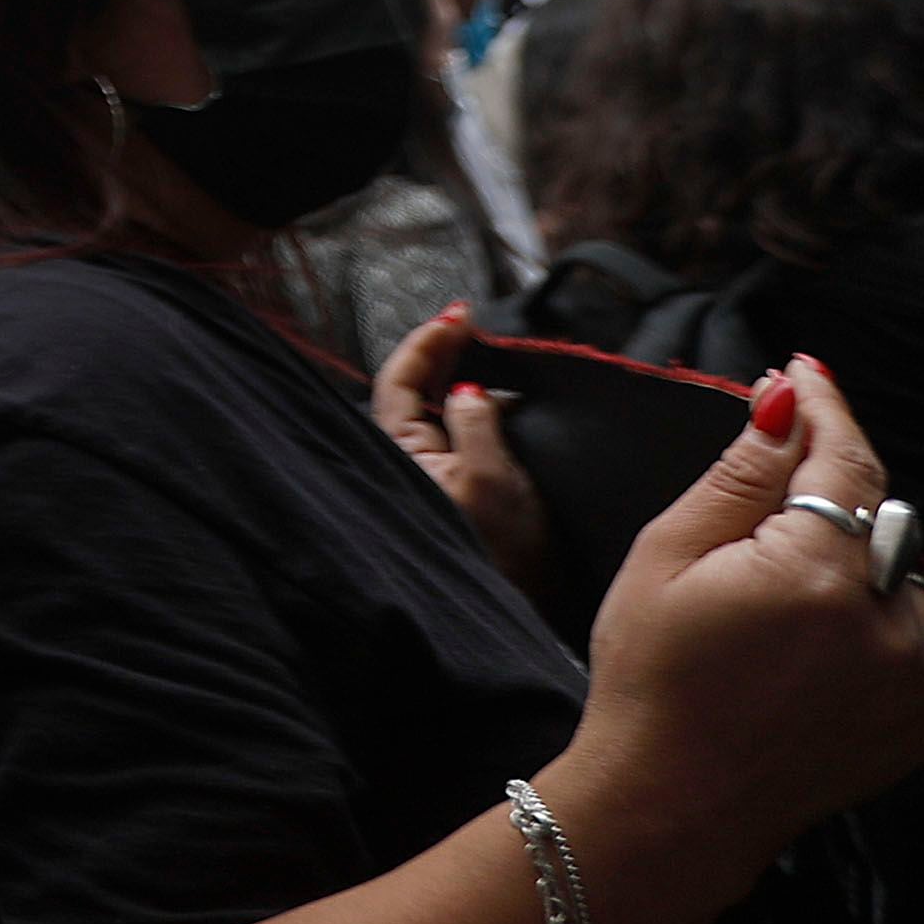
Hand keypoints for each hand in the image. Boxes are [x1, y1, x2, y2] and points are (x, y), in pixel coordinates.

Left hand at [373, 305, 546, 597]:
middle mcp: (410, 461)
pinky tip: (499, 398)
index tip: (458, 314)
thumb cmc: (501, 550)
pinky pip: (460, 433)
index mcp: (402, 454)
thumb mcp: (490, 479)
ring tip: (488, 352)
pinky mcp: (460, 487)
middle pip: (416, 390)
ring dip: (459, 378)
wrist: (522, 609)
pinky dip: (475, 408)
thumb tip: (469, 388)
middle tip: (471, 322)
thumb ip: (476, 423)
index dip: (426, 343)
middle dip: (441, 353)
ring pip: (438, 410)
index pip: (400, 382)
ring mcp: (434, 474)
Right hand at [547, 357, 923, 923]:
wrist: (678, 800)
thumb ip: (740, 474)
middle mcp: (888, 623)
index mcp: (817, 574)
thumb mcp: (669, 555)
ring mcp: (922, 677)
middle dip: (827, 506)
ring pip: (899, 575)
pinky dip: (876, 624)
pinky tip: (812, 652)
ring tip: (778, 613)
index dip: (825, 409)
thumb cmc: (654, 675)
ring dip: (854, 568)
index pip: (846, 460)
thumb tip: (784, 402)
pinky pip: (917, 634)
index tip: (806, 372)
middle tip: (755, 539)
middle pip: (877, 517)